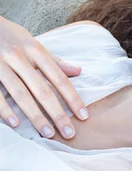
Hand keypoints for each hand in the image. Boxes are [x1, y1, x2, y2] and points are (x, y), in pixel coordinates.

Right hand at [0, 16, 88, 138]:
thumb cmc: (9, 36)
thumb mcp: (32, 42)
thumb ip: (53, 60)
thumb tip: (78, 72)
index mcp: (34, 50)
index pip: (59, 78)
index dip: (73, 98)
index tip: (84, 116)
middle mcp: (19, 57)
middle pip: (43, 90)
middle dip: (58, 114)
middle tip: (70, 133)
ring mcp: (0, 65)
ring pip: (21, 95)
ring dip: (36, 116)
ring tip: (48, 134)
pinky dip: (6, 110)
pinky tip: (16, 124)